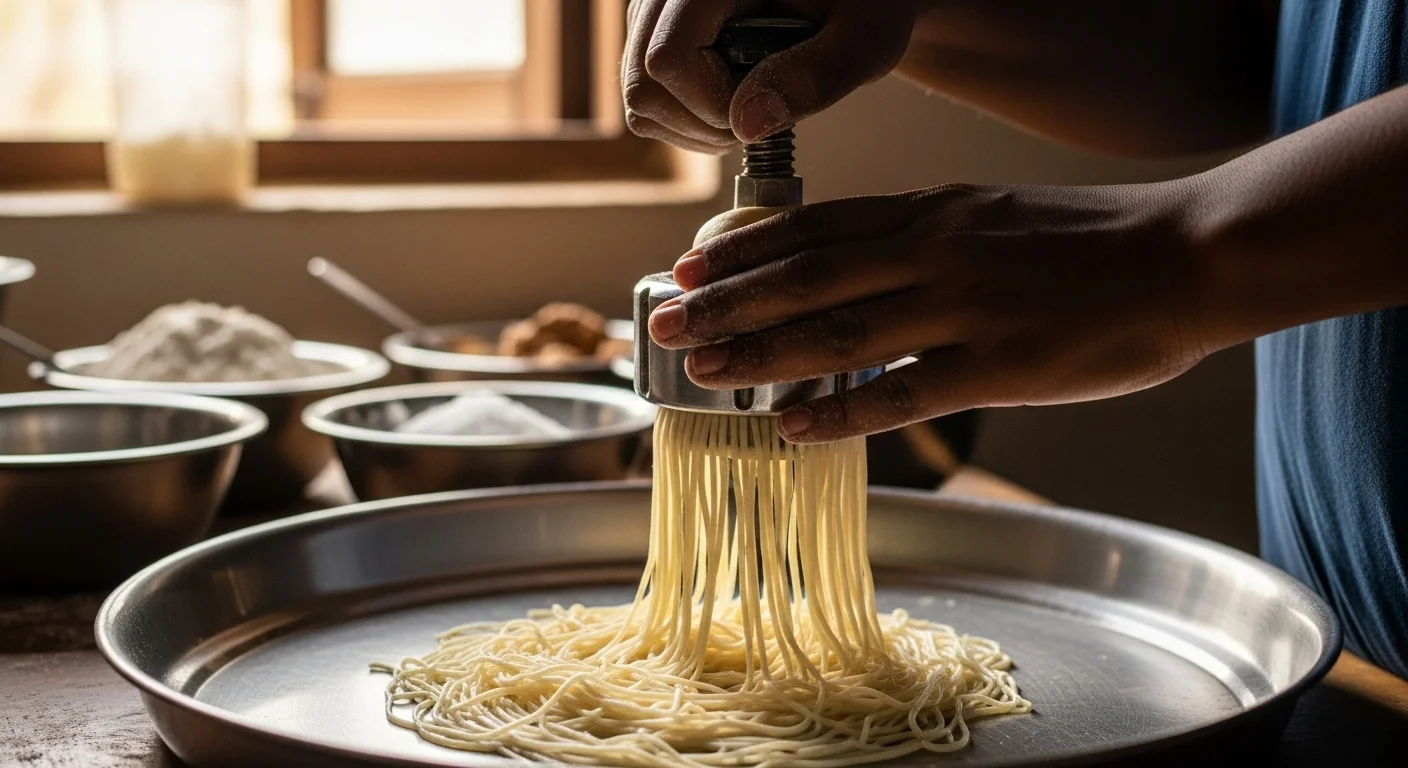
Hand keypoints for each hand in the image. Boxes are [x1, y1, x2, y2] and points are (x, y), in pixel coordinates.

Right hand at [622, 0, 920, 152]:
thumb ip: (817, 75)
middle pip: (642, 84)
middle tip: (763, 114)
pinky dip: (686, 123)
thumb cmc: (866, 6)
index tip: (768, 105)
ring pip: (639, 100)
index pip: (669, 59)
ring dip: (695, 129)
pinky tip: (733, 105)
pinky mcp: (651, 36)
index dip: (712, 104)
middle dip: (702, 124)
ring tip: (753, 107)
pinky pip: (645, 101)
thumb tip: (747, 123)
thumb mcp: (865, 38)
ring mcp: (650, 13)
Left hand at [647, 182, 1217, 441]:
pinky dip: (841, 415)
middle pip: (808, 278)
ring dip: (762, 354)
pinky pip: (902, 396)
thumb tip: (856, 263)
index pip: (816, 227)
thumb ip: (923, 236)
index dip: (745, 251)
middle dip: (728, 304)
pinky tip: (791, 430)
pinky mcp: (1000, 369)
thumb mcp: (992, 212)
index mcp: (933, 212)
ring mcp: (965, 310)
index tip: (690, 268)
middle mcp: (935, 253)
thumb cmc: (1089, 241)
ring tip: (704, 373)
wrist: (1185, 256)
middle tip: (666, 326)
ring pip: (840, 335)